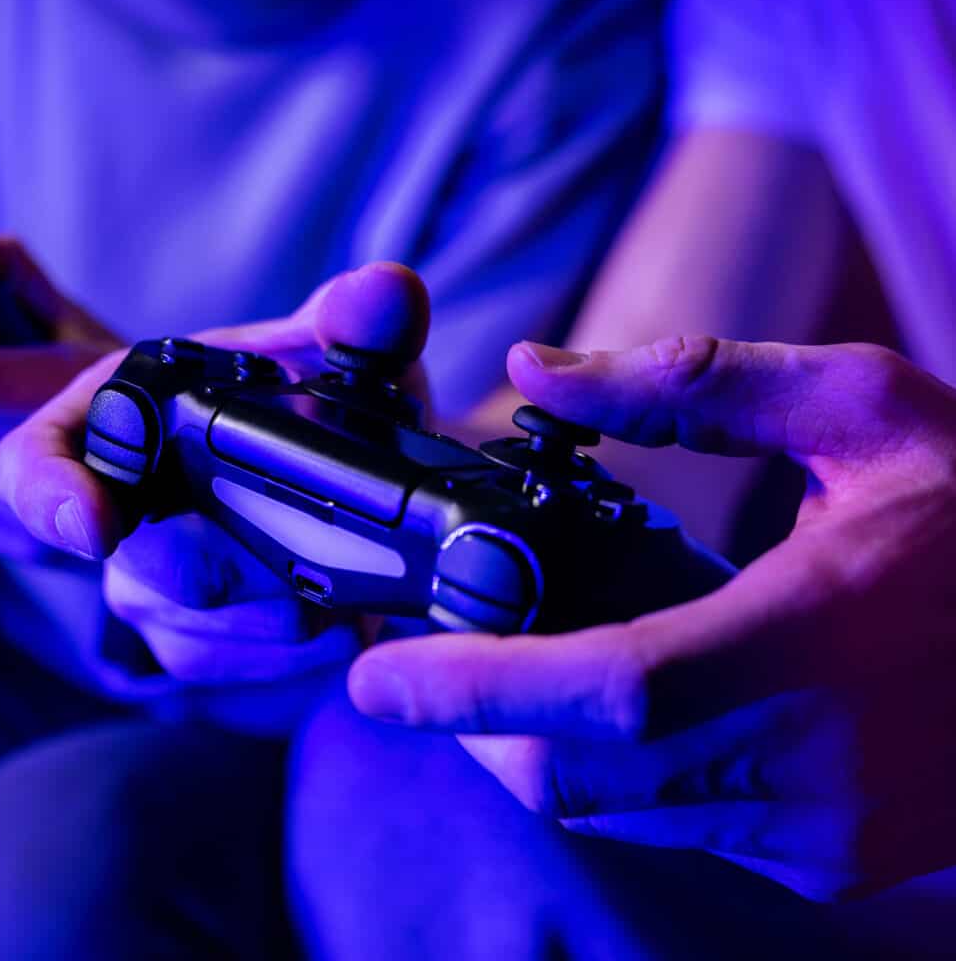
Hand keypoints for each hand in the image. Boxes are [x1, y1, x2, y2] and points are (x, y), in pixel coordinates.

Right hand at [0, 262, 431, 683]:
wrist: (340, 470)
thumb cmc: (307, 401)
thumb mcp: (332, 354)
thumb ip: (352, 320)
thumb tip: (386, 294)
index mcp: (118, 420)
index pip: (33, 466)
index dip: (48, 498)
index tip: (97, 525)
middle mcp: (113, 515)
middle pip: (151, 572)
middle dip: (244, 567)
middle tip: (321, 554)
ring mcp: (146, 592)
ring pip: (197, 636)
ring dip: (285, 618)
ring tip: (348, 583)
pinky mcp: (191, 651)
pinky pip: (232, 676)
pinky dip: (299, 657)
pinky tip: (345, 621)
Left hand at [348, 336, 955, 900]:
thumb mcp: (864, 410)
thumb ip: (687, 389)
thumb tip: (534, 373)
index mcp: (814, 640)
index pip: (601, 696)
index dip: (469, 692)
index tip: (376, 677)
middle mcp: (812, 765)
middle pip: (573, 776)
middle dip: (475, 724)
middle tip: (429, 659)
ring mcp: (824, 836)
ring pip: (613, 815)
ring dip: (536, 748)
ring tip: (516, 666)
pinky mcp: (831, 866)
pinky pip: (674, 833)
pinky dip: (617, 775)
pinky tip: (620, 706)